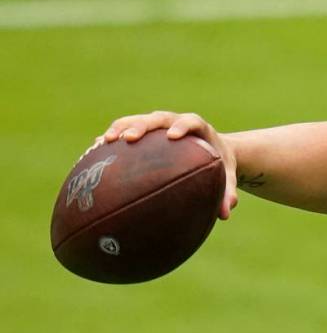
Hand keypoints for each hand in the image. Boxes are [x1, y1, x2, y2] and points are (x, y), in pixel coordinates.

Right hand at [102, 111, 238, 219]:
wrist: (211, 149)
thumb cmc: (219, 164)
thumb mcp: (226, 176)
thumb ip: (228, 193)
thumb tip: (226, 214)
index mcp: (199, 128)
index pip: (191, 121)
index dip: (182, 126)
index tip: (172, 136)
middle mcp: (176, 122)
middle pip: (158, 118)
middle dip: (142, 126)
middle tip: (128, 138)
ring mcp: (158, 126)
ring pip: (137, 121)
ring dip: (120, 128)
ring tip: (103, 142)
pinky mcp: (145, 133)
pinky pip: (125, 131)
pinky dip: (111, 140)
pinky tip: (93, 153)